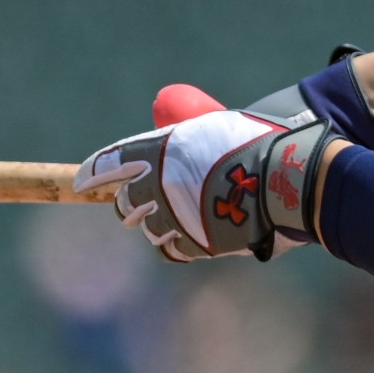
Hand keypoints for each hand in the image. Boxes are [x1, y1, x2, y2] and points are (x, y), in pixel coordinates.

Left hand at [74, 105, 335, 262]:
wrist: (292, 178)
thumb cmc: (261, 143)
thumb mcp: (218, 124)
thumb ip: (185, 131)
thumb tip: (165, 123)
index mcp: (161, 150)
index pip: (111, 163)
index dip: (93, 172)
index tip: (81, 182)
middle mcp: (160, 184)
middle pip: (125, 201)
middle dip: (129, 202)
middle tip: (139, 203)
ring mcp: (176, 217)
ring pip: (149, 228)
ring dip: (158, 223)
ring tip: (180, 215)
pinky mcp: (195, 244)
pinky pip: (172, 250)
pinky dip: (178, 244)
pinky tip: (191, 235)